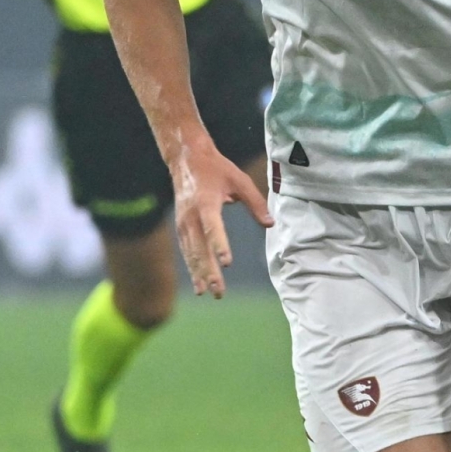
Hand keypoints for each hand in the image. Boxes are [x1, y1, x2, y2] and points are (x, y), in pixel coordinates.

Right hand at [169, 138, 273, 297]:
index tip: (227, 263)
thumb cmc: (216, 168)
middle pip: (199, 247)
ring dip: (199, 273)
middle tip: (219, 291)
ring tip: (207, 293)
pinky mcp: (180, 226)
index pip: (213, 228)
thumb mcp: (239, 180)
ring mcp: (183, 222)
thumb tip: (270, 224)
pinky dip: (192, 266)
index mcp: (206, 203)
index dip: (219, 245)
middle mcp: (191, 216)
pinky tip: (199, 282)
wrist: (186, 158)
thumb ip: (256, 202)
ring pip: (191, 252)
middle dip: (209, 271)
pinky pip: (186, 250)